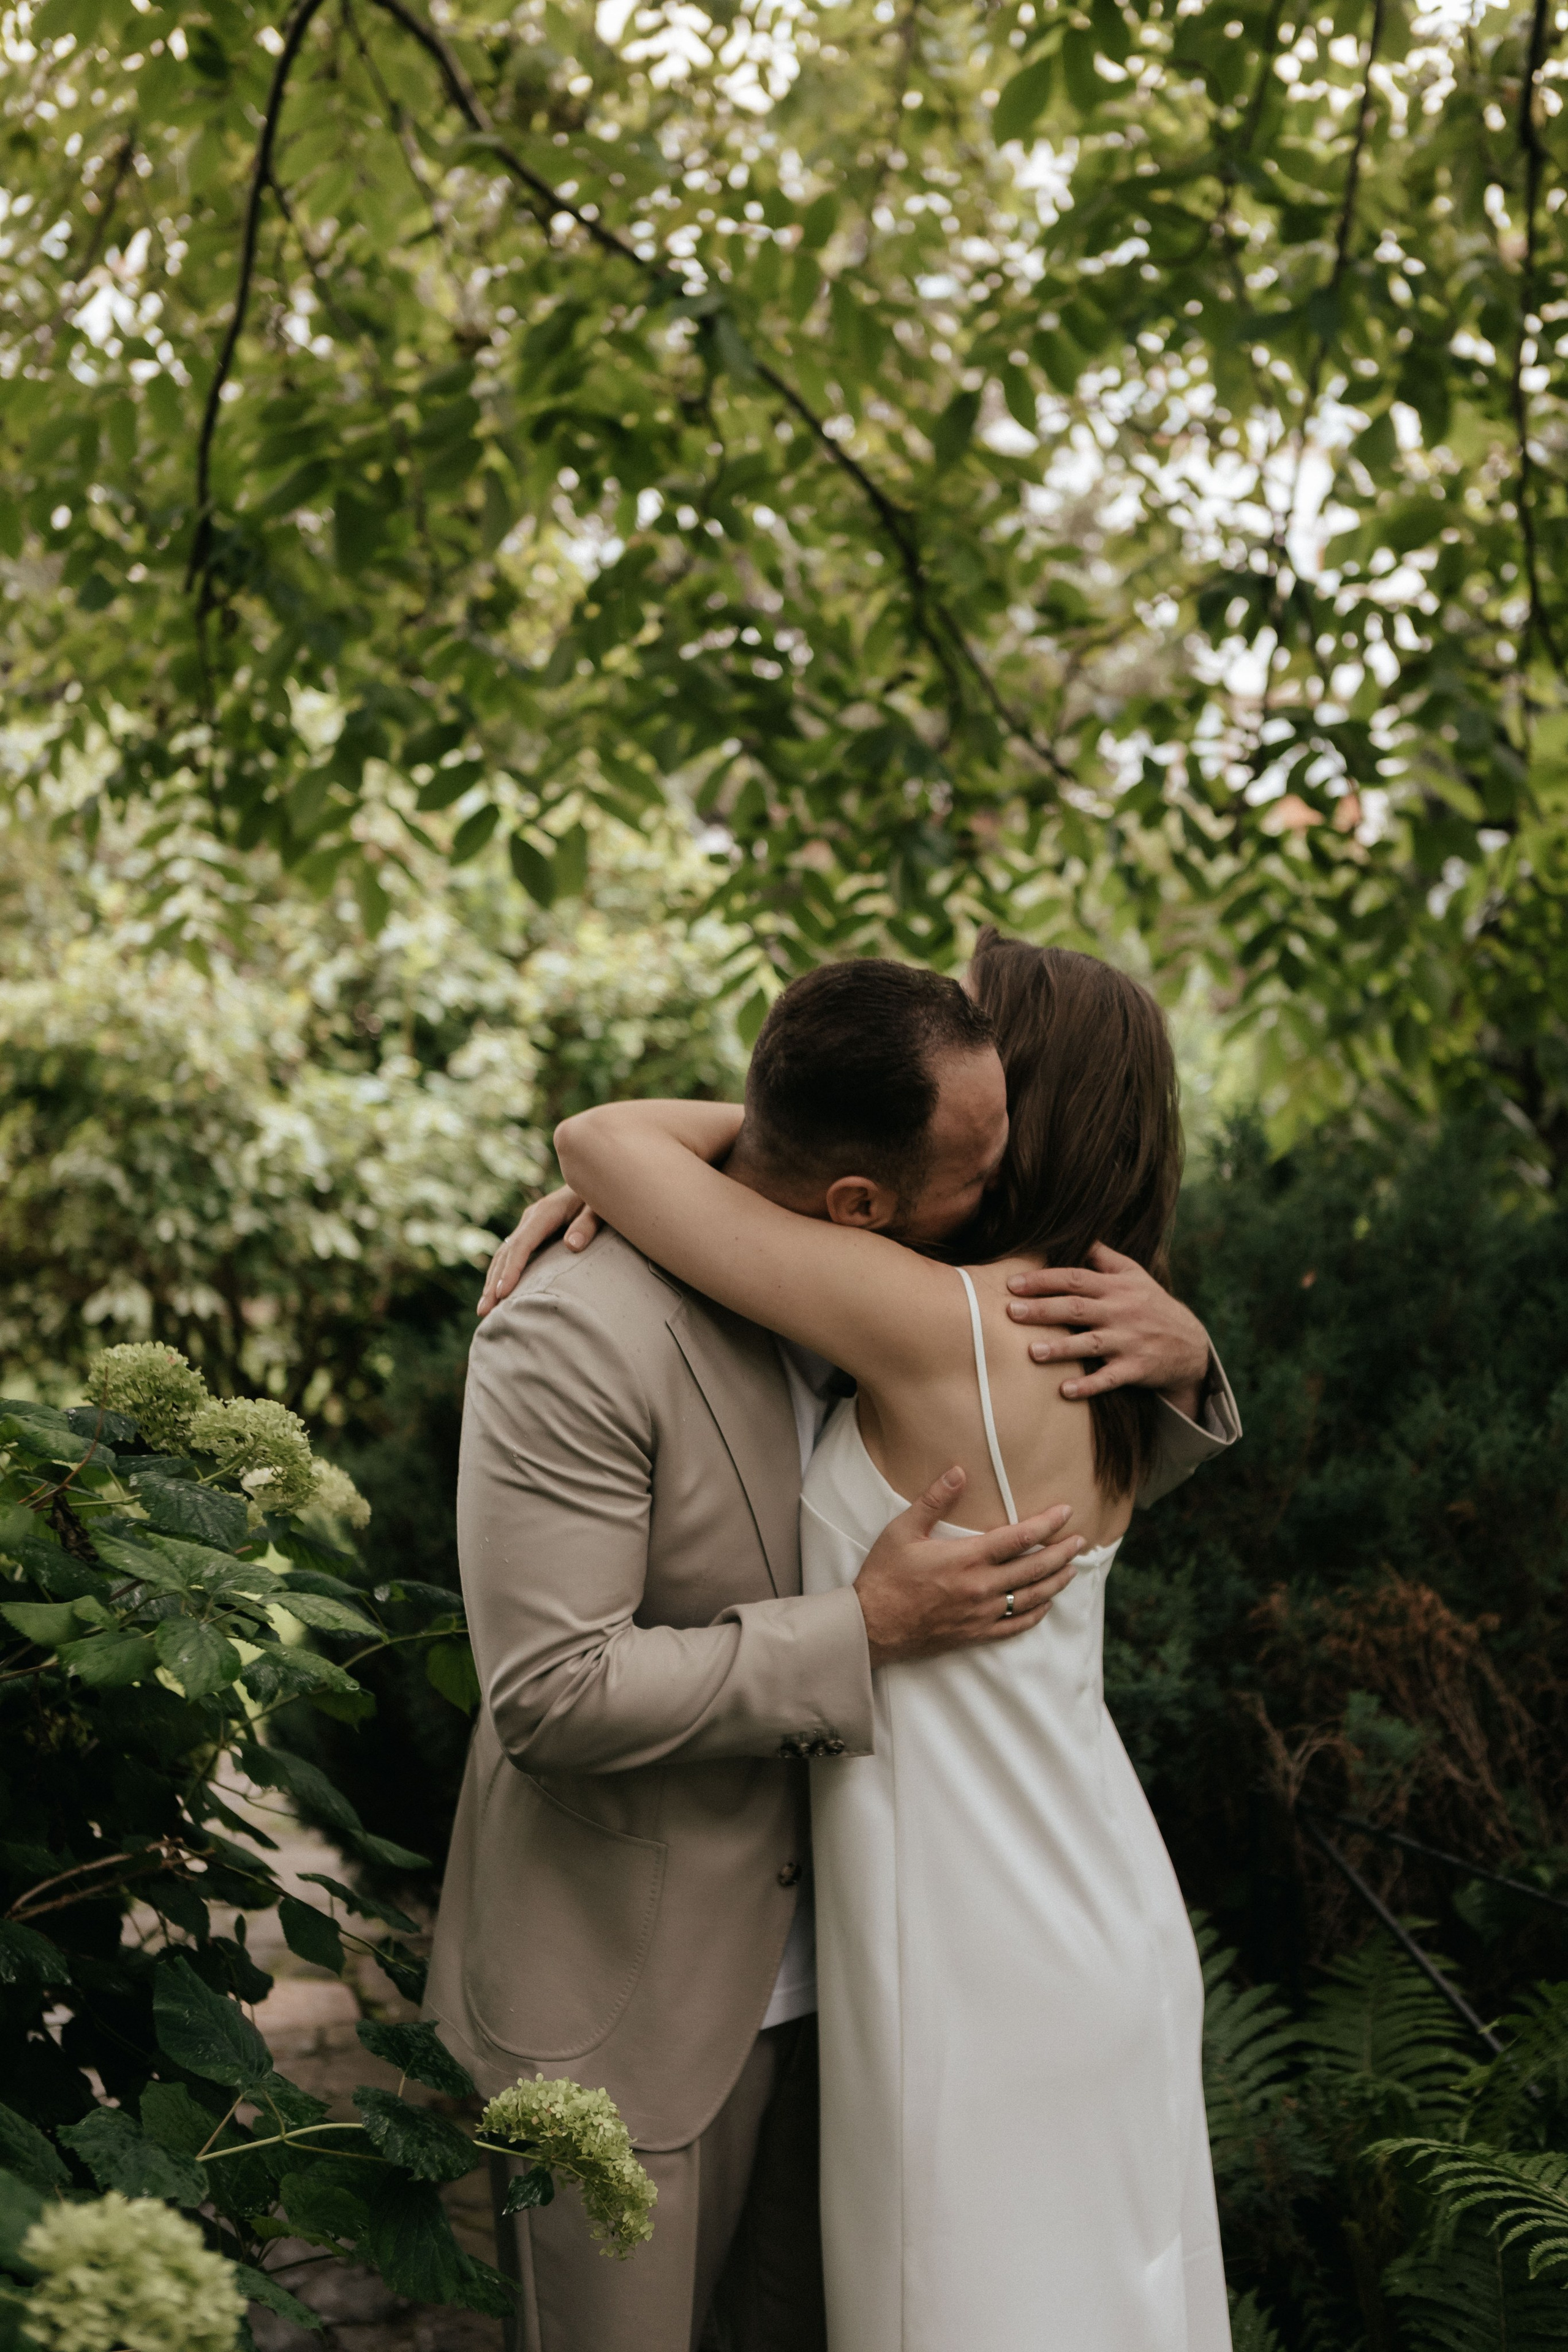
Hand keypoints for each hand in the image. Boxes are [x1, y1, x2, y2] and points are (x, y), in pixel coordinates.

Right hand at [477, 1186, 601, 1315]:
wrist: (596, 1181)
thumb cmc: (599, 1198)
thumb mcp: (598, 1209)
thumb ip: (587, 1225)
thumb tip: (571, 1246)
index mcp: (545, 1213)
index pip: (522, 1245)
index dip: (511, 1270)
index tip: (502, 1293)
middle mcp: (531, 1218)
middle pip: (506, 1253)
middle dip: (493, 1283)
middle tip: (483, 1311)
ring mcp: (530, 1225)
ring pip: (504, 1255)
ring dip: (492, 1281)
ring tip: (484, 1310)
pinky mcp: (533, 1232)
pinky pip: (512, 1254)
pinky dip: (501, 1274)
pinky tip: (497, 1292)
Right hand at [853, 1467, 1083, 1667]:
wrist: (873, 1626)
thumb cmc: (885, 1576)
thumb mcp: (903, 1531)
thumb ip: (933, 1501)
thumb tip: (958, 1472)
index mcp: (967, 1558)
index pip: (1019, 1537)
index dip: (1047, 1523)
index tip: (1066, 1511)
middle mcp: (981, 1587)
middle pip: (1035, 1568)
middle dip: (1062, 1552)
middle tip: (1080, 1541)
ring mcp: (981, 1613)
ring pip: (1031, 1597)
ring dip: (1055, 1582)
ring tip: (1071, 1569)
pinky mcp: (976, 1633)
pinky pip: (1015, 1625)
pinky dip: (1035, 1614)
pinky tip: (1045, 1605)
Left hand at [1004, 1242, 1208, 1416]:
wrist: (1190, 1343)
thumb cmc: (1152, 1304)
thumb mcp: (1134, 1274)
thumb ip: (1103, 1257)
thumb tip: (1076, 1234)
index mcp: (1116, 1287)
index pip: (1074, 1279)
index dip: (1043, 1280)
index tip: (1012, 1283)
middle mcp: (1120, 1312)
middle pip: (1077, 1308)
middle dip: (1043, 1309)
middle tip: (1011, 1312)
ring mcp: (1128, 1341)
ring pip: (1090, 1344)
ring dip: (1061, 1349)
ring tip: (1032, 1351)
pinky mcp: (1135, 1368)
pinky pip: (1109, 1379)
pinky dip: (1089, 1385)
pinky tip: (1065, 1390)